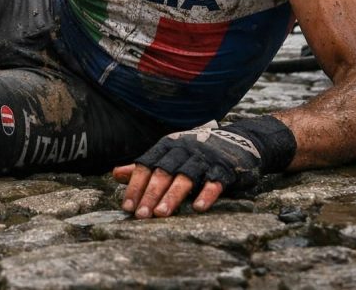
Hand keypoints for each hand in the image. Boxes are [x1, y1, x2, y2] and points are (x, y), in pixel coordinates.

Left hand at [113, 125, 264, 218]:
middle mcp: (184, 150)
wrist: (239, 141)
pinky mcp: (225, 168)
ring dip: (173, 195)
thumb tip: (115, 174)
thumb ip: (145, 166)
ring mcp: (205, 159)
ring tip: (161, 214)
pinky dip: (207, 193)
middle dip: (150, 194)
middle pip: (163, 172)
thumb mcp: (170, 155)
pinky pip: (214, 181)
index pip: (147, 166)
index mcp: (168, 146)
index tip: (127, 207)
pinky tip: (198, 208)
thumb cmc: (196, 152)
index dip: (136, 186)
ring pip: (185, 177)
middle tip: (141, 215)